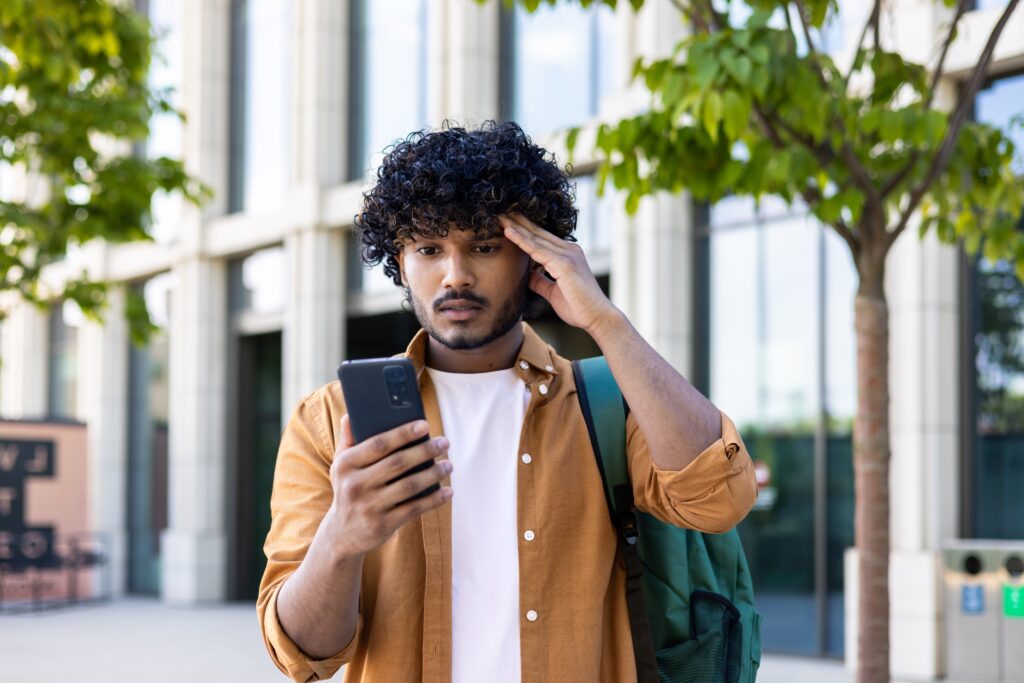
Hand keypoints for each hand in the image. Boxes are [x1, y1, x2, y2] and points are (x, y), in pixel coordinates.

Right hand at [323, 415, 452, 560]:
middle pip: (398, 463)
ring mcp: (369, 506)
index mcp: (346, 464)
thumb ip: (348, 440)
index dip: (403, 433)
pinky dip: (433, 500)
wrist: (341, 534)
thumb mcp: (341, 466)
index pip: (379, 444)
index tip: (425, 425)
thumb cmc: (348, 489)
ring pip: (409, 486)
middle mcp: (356, 485)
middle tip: (444, 443)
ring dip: (433, 474)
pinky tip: (447, 492)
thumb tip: (351, 415)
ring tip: (448, 465)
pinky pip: (414, 509)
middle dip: (425, 451)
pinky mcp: (383, 525)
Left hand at [499, 213, 617, 332]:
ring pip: (535, 237)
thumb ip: (541, 281)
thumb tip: (528, 275)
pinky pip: (537, 249)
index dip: (524, 230)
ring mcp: (567, 255)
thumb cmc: (579, 306)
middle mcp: (569, 250)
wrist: (597, 317)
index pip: (542, 238)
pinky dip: (522, 240)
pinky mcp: (564, 263)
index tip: (507, 223)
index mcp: (568, 255)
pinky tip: (509, 232)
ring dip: (516, 226)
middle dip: (518, 222)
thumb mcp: (553, 291)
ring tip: (500, 216)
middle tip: (500, 211)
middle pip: (538, 232)